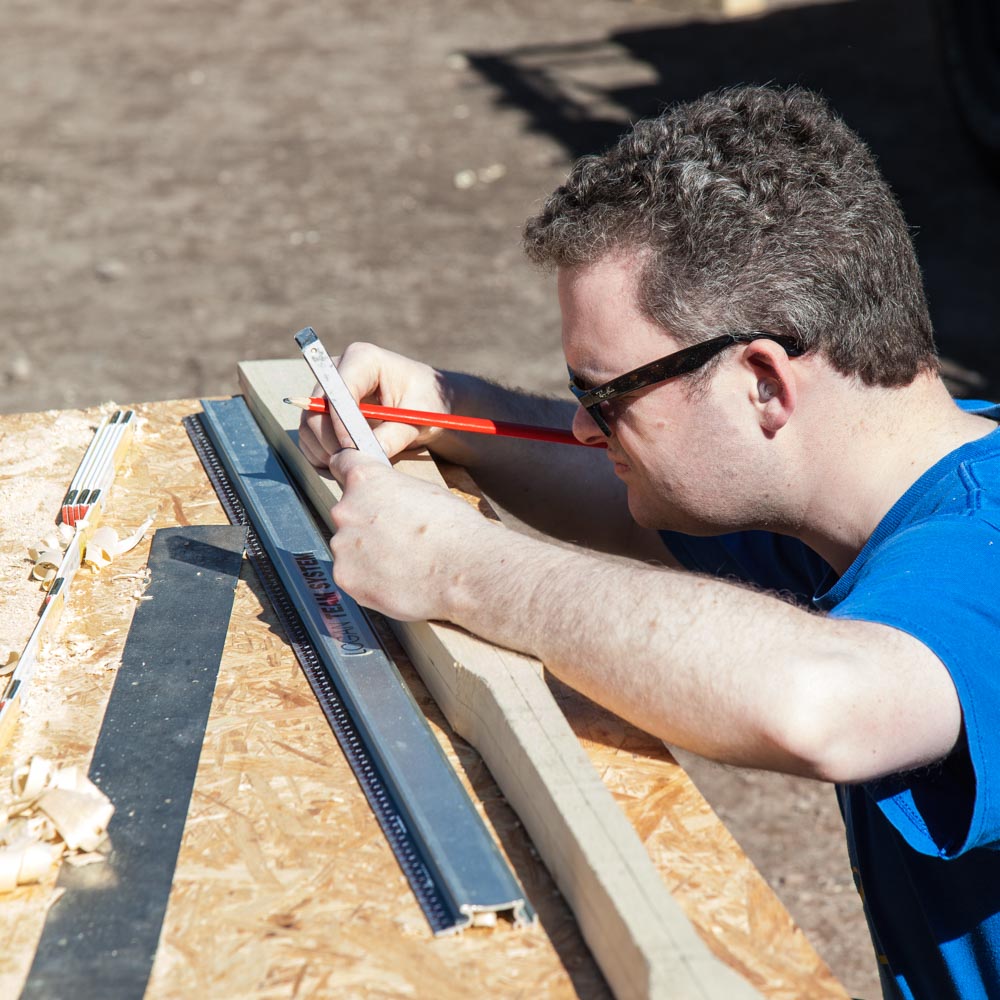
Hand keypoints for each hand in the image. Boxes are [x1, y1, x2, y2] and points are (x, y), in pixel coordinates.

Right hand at [298, 342, 451, 467]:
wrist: (424, 401)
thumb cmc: (425, 401)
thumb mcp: (420, 417)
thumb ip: (396, 434)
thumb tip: (370, 452)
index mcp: (363, 359)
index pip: (338, 391)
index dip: (342, 423)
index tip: (354, 449)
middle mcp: (337, 369)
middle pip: (315, 409)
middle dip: (331, 441)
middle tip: (353, 463)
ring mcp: (327, 390)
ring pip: (309, 425)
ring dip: (324, 451)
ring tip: (353, 465)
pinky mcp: (323, 410)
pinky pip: (309, 436)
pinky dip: (321, 455)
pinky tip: (345, 463)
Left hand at [326, 448, 495, 621]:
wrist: (466, 571)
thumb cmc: (455, 532)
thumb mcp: (426, 492)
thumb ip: (394, 493)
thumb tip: (388, 501)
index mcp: (366, 480)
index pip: (342, 463)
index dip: (350, 473)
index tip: (352, 481)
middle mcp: (346, 509)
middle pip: (348, 513)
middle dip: (368, 524)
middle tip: (398, 538)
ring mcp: (343, 546)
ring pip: (350, 547)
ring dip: (368, 554)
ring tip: (402, 563)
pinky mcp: (345, 577)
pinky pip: (352, 575)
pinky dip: (369, 580)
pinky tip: (396, 580)